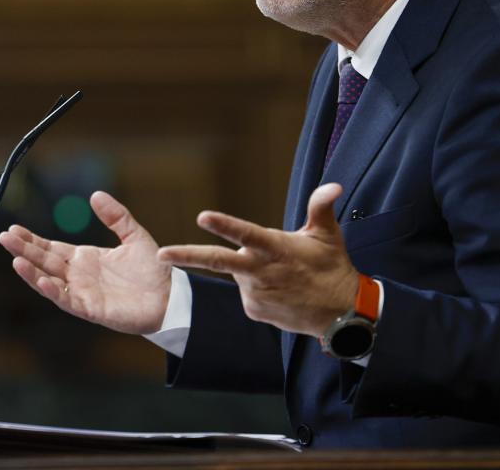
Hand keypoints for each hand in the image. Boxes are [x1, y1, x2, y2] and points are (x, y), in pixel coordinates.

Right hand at [0, 191, 171, 334]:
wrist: (171, 297)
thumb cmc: (153, 270)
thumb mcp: (134, 235)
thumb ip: (116, 216)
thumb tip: (96, 194)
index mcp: (85, 258)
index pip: (51, 248)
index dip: (32, 239)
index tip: (13, 228)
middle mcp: (78, 276)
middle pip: (44, 261)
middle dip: (24, 249)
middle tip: (4, 237)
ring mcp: (82, 293)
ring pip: (49, 281)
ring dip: (31, 272)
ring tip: (15, 259)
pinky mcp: (91, 309)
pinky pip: (66, 300)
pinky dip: (52, 291)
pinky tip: (41, 280)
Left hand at [156, 183, 357, 336]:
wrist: (339, 314)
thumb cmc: (332, 268)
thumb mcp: (327, 235)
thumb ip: (321, 207)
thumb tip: (334, 185)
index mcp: (276, 248)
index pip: (246, 234)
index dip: (225, 226)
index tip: (203, 217)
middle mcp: (260, 271)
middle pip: (218, 262)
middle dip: (187, 256)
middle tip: (160, 254)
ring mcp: (255, 294)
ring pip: (238, 272)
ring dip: (250, 268)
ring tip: (282, 273)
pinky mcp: (252, 310)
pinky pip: (245, 291)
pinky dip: (256, 286)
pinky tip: (278, 289)